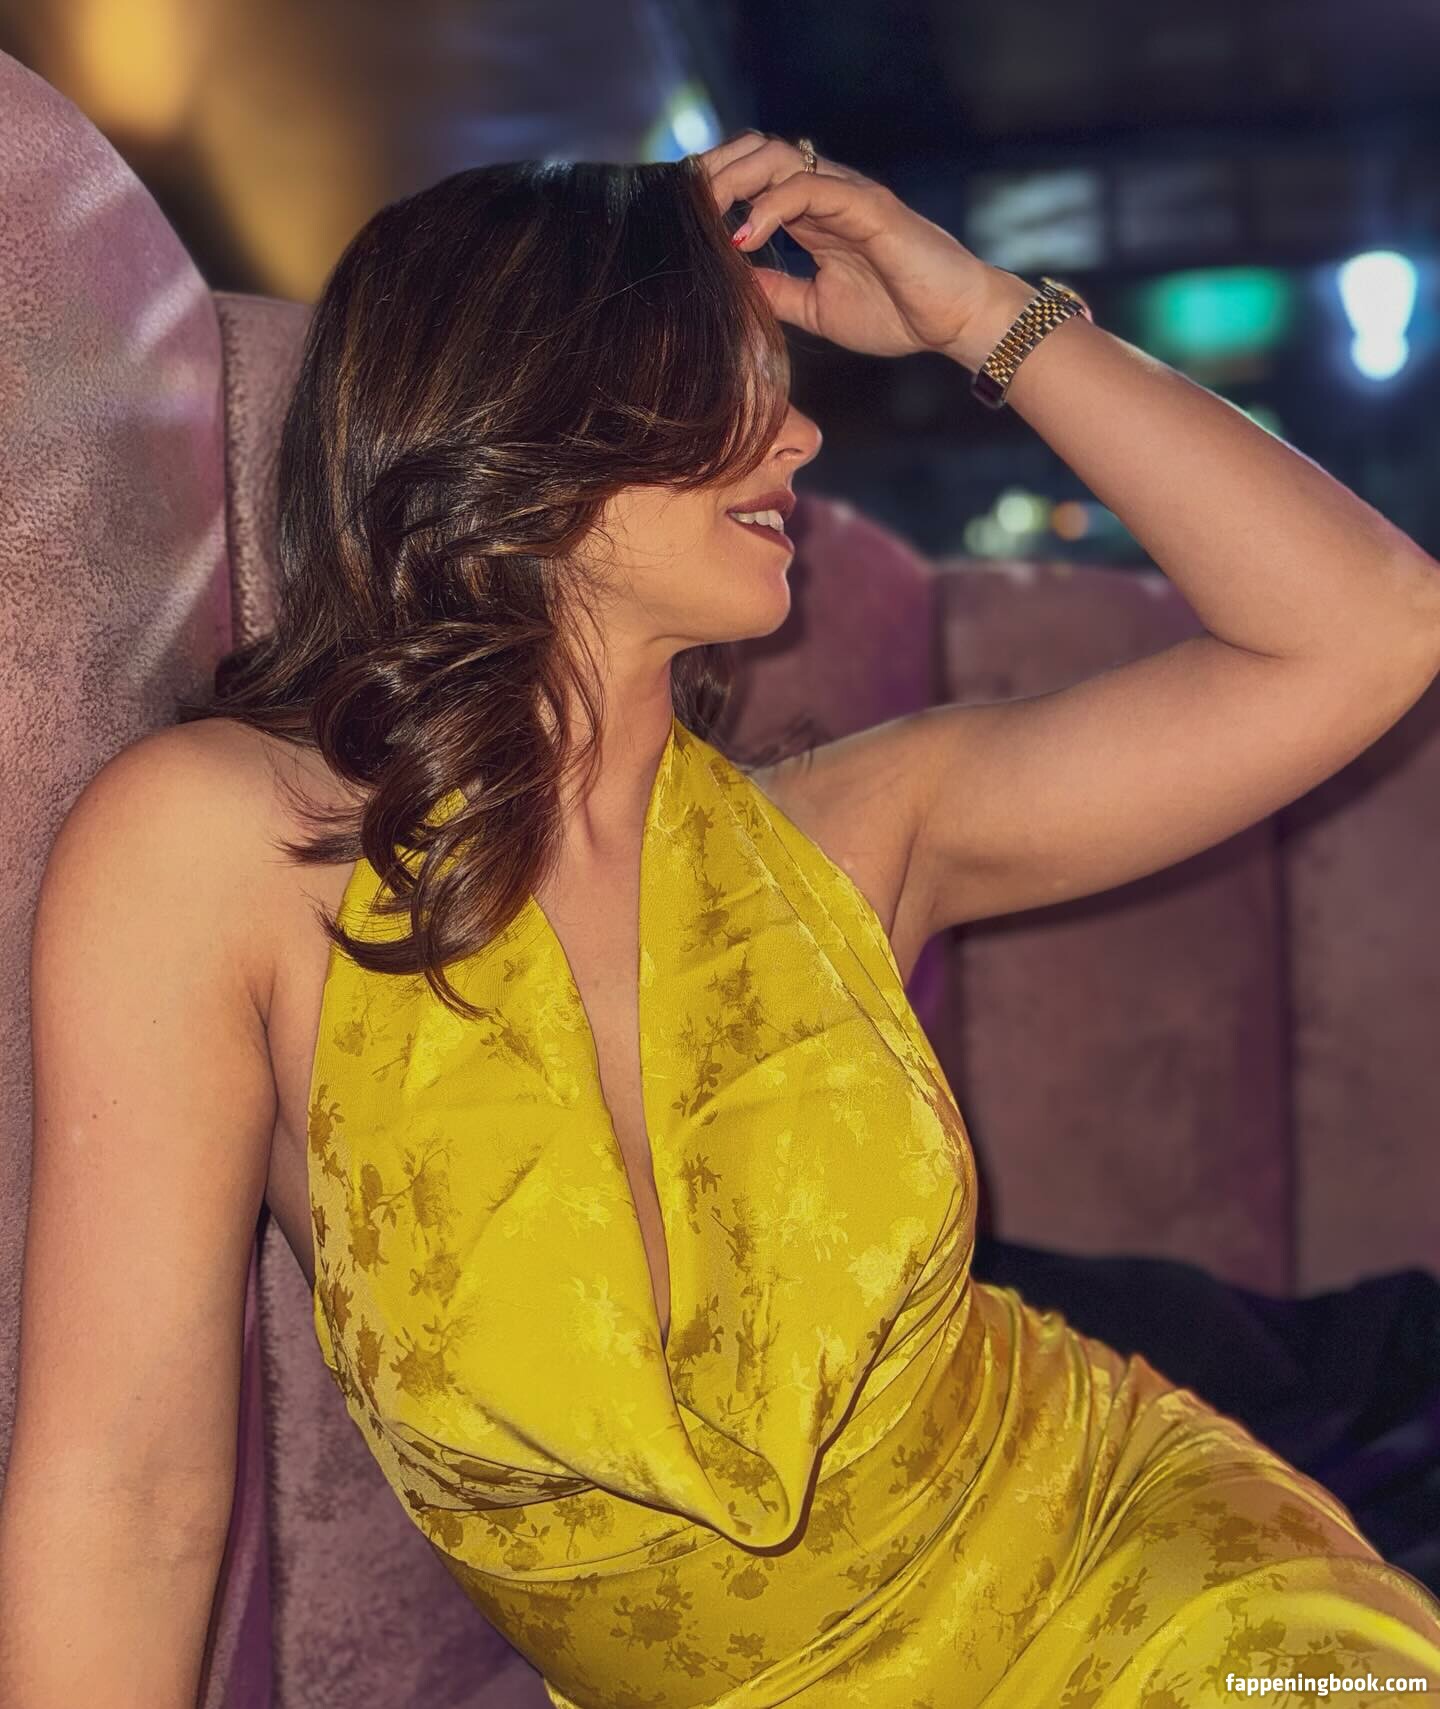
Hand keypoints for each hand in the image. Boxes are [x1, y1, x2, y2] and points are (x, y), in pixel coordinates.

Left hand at [697, 131, 995, 360]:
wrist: (953, 324)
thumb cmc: (897, 315)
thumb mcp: (817, 309)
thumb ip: (776, 291)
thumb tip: (731, 284)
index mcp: (814, 217)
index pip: (754, 180)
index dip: (716, 190)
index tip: (682, 220)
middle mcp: (827, 195)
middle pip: (758, 154)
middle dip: (715, 174)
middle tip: (682, 208)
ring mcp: (848, 195)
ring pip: (779, 159)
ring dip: (735, 181)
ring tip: (706, 214)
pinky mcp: (868, 206)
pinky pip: (810, 188)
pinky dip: (771, 207)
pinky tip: (745, 236)